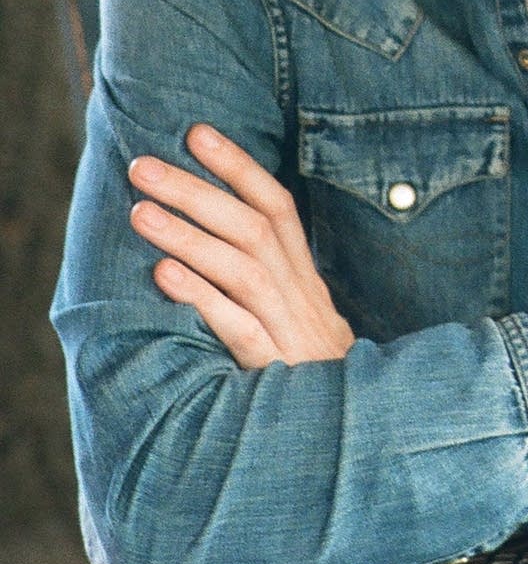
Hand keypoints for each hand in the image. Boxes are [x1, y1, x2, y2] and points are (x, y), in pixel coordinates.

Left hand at [128, 123, 354, 368]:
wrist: (352, 431)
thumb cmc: (311, 377)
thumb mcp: (302, 321)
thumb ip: (270, 285)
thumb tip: (214, 243)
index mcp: (305, 280)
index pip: (278, 208)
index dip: (240, 167)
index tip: (197, 133)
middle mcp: (301, 296)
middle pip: (254, 229)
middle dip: (198, 191)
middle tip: (143, 165)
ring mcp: (290, 330)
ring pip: (243, 269)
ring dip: (190, 236)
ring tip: (139, 212)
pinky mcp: (275, 369)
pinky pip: (239, 326)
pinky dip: (202, 297)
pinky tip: (164, 274)